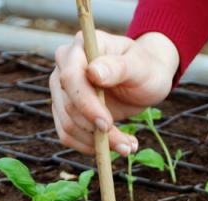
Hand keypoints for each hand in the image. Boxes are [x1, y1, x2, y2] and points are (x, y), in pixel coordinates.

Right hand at [50, 30, 179, 155]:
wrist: (145, 81)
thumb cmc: (145, 69)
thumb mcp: (140, 66)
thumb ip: (118, 67)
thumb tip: (93, 72)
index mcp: (81, 47)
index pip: (70, 77)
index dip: (86, 104)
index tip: (107, 125)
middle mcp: (64, 66)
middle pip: (68, 106)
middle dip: (96, 130)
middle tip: (127, 145)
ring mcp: (62, 90)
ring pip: (68, 125)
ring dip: (97, 144)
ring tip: (128, 146)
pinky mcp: (64, 111)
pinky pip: (68, 135)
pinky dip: (91, 146)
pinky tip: (117, 145)